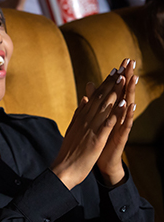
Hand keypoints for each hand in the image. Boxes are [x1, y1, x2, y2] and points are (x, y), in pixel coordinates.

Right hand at [51, 63, 127, 189]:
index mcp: (80, 118)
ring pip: (104, 107)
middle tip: (121, 67)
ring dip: (114, 91)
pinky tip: (121, 102)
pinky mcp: (96, 139)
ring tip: (122, 78)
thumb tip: (84, 98)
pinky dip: (114, 112)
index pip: (94, 97)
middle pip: (100, 98)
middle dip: (111, 82)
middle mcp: (85, 120)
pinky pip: (106, 123)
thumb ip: (79, 113)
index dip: (105, 83)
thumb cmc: (68, 152)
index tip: (113, 71)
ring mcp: (90, 129)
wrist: (63, 170)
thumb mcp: (73, 128)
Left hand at [96, 58, 137, 185]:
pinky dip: (127, 114)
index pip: (116, 90)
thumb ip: (93, 103)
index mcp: (111, 111)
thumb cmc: (100, 139)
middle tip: (132, 62)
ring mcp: (121, 125)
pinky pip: (125, 123)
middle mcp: (118, 116)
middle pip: (124, 93)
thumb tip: (89, 88)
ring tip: (133, 78)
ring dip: (130, 92)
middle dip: (128, 78)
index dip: (120, 75)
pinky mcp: (120, 136)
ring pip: (127, 106)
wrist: (101, 161)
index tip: (123, 60)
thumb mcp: (95, 119)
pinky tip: (131, 104)